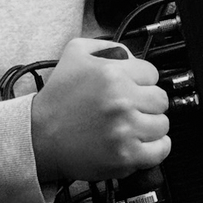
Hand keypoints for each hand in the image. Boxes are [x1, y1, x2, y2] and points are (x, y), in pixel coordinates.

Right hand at [30, 39, 169, 184]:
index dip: (141, 81)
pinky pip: (161, 150)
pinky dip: (155, 147)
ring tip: (130, 126)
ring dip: (150, 125)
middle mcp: (121, 101)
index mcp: (112, 74)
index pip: (152, 73)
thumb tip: (132, 55)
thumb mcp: (74, 54)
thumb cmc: (57, 99)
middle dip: (147, 103)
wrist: (39, 136)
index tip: (131, 89)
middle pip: (161, 99)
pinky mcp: (126, 156)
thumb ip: (107, 46)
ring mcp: (125, 130)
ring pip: (163, 124)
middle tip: (130, 108)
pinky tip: (139, 142)